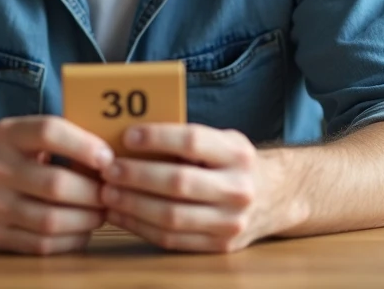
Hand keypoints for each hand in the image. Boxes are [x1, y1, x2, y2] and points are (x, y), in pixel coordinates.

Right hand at [0, 116, 114, 254]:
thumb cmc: (9, 158)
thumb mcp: (24, 137)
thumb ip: (61, 139)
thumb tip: (114, 156)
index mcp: (6, 134)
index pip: (49, 131)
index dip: (85, 145)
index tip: (108, 158)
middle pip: (56, 184)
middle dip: (94, 192)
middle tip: (112, 192)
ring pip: (51, 220)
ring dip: (87, 219)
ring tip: (101, 212)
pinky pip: (42, 244)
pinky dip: (71, 239)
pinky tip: (81, 229)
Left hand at [99, 124, 293, 252]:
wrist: (276, 197)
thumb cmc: (234, 163)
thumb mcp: (223, 141)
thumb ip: (188, 139)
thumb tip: (130, 136)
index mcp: (238, 154)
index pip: (193, 140)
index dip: (157, 138)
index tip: (127, 136)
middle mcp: (238, 189)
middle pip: (179, 182)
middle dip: (137, 176)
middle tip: (108, 169)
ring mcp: (231, 222)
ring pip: (172, 217)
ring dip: (132, 205)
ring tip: (107, 193)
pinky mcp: (220, 247)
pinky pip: (172, 240)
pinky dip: (140, 227)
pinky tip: (121, 214)